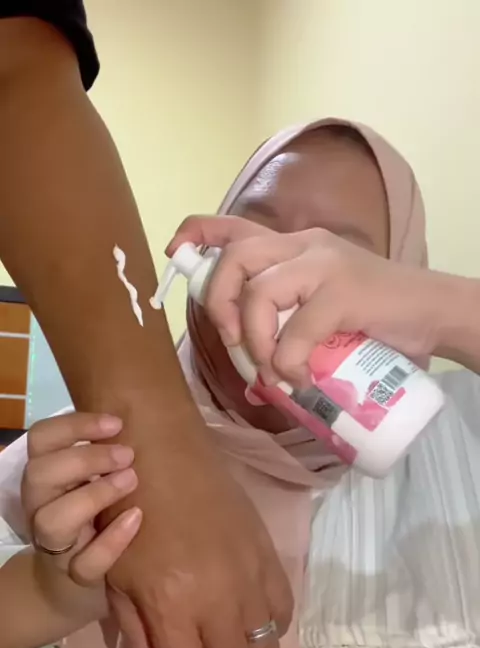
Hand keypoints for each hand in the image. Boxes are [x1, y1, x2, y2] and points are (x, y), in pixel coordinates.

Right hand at [21, 412, 141, 581]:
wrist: (77, 586)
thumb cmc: (97, 517)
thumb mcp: (96, 481)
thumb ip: (107, 454)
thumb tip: (148, 415)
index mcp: (45, 475)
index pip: (41, 438)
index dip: (74, 424)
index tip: (116, 423)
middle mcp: (41, 506)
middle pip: (40, 473)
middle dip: (85, 458)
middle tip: (127, 455)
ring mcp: (55, 543)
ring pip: (53, 519)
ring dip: (94, 495)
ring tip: (131, 481)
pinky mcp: (75, 576)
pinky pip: (85, 563)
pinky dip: (112, 541)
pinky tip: (136, 519)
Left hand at [104, 420, 292, 647]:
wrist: (164, 454)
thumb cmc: (127, 512)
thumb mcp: (117, 580)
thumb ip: (141, 634)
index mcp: (174, 607)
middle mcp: (220, 599)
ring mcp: (251, 576)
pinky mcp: (270, 555)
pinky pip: (284, 612)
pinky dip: (269, 630)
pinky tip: (250, 623)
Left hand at [168, 215, 442, 385]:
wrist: (436, 314)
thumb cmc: (379, 318)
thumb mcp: (324, 312)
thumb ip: (289, 329)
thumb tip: (255, 378)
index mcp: (296, 246)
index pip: (235, 227)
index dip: (198, 235)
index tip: (174, 252)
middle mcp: (306, 245)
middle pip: (235, 257)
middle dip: (217, 303)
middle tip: (232, 342)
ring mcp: (325, 265)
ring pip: (258, 291)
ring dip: (254, 340)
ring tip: (272, 369)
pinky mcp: (345, 291)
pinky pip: (296, 330)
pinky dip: (288, 362)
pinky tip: (299, 378)